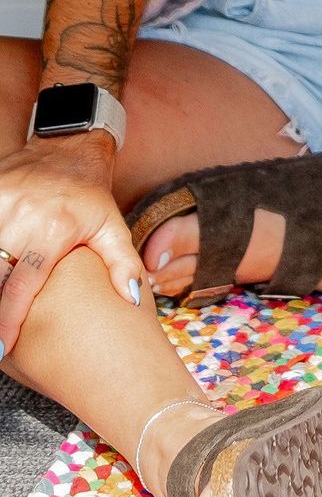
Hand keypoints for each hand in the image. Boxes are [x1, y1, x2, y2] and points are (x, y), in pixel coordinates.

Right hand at [0, 134, 143, 354]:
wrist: (66, 148)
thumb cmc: (90, 194)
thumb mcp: (112, 226)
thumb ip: (123, 262)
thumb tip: (134, 298)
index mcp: (53, 230)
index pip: (22, 286)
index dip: (8, 320)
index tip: (3, 347)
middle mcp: (22, 217)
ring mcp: (1, 205)